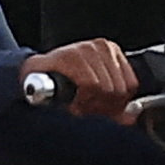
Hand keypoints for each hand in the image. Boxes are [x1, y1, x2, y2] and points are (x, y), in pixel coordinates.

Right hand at [23, 40, 138, 122]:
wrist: (33, 77)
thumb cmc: (64, 85)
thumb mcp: (95, 96)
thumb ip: (115, 108)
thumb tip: (132, 117)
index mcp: (112, 52)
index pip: (130, 85)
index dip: (116, 103)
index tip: (100, 107)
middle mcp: (102, 47)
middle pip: (118, 89)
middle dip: (102, 105)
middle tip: (85, 107)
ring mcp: (86, 48)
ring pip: (105, 88)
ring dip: (90, 104)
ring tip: (78, 103)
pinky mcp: (70, 55)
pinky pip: (90, 84)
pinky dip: (82, 98)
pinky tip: (72, 99)